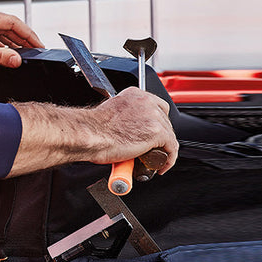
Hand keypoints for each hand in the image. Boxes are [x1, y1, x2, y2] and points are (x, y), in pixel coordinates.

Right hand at [9, 87, 178, 176]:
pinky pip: (172, 148)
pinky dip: (169, 159)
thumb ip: (124, 116)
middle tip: (152, 149)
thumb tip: (128, 129)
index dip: (157, 122)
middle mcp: (146, 101)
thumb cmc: (92, 128)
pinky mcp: (157, 133)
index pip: (157, 106)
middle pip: (165, 120)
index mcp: (134, 94)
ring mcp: (153, 117)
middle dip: (160, 136)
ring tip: (153, 159)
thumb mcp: (111, 112)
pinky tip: (161, 166)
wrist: (89, 134)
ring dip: (163, 149)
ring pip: (169, 135)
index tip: (153, 132)